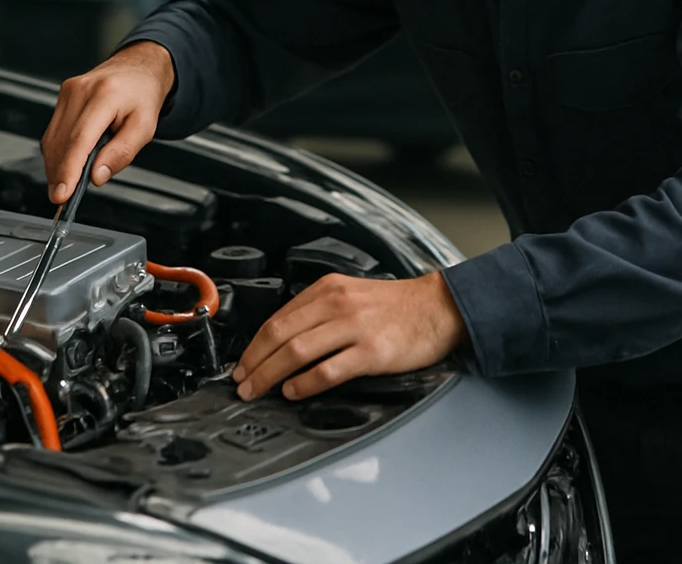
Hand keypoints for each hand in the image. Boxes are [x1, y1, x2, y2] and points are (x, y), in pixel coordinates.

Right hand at [41, 41, 175, 203]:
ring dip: (56, 166)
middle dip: (59, 175)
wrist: (138, 68)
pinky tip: (66, 165)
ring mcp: (68, 92)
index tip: (62, 194)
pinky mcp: (63, 97)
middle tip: (63, 199)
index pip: (79, 140)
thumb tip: (97, 176)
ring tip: (66, 185)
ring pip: (52, 139)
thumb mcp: (144, 127)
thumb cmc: (142, 96)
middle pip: (61, 143)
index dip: (68, 170)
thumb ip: (122, 153)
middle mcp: (81, 90)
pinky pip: (53, 132)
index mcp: (105, 95)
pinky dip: (58, 153)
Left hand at [232, 271, 466, 400]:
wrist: (440, 307)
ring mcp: (354, 328)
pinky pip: (328, 370)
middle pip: (279, 335)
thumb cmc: (398, 305)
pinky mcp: (372, 352)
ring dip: (270, 375)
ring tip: (258, 390)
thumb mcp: (352, 293)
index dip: (253, 345)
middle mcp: (338, 304)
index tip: (243, 364)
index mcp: (328, 289)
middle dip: (254, 363)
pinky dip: (304, 384)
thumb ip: (320, 310)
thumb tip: (284, 340)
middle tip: (241, 382)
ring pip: (296, 352)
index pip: (277, 318)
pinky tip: (293, 392)